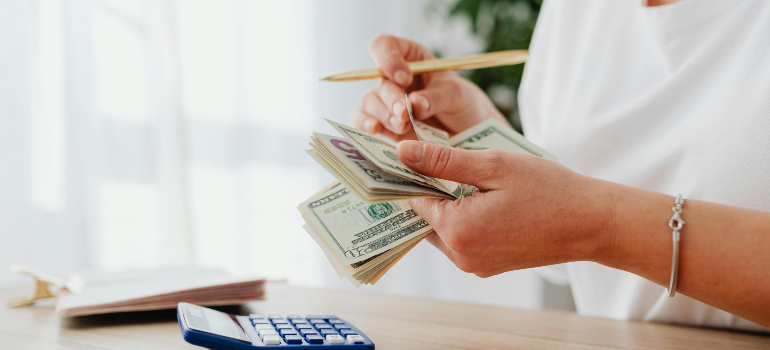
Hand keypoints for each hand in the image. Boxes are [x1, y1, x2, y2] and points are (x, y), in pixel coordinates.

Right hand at [350, 35, 506, 141]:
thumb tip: (413, 104)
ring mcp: (385, 102)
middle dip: (391, 98)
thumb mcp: (457, 94)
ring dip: (383, 114)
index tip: (404, 78)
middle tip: (405, 113)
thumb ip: (436, 97)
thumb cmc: (462, 104)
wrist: (467, 132)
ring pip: (369, 102)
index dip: (388, 59)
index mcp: (410, 58)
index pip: (385, 46)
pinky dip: (364, 124)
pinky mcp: (383, 124)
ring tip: (403, 126)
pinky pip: (362, 120)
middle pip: (378, 80)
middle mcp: (393, 78)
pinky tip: (375, 129)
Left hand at [396, 140, 612, 276]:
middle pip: (424, 218)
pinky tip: (481, 198)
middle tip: (437, 161)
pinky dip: (463, 219)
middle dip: (428, 190)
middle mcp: (460, 256)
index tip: (410, 155)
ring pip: (441, 231)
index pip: (413, 200)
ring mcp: (474, 266)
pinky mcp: (487, 267)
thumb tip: (402, 151)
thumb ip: (443, 160)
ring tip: (464, 177)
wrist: (591, 224)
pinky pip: (461, 241)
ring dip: (446, 205)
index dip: (410, 175)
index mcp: (457, 230)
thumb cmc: (548, 190)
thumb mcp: (493, 165)